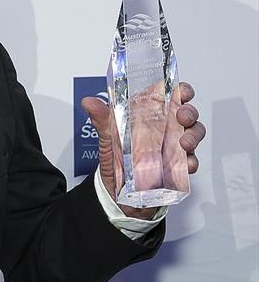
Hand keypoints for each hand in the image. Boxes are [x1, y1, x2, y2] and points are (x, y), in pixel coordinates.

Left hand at [81, 82, 204, 219]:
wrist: (115, 191)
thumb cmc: (114, 157)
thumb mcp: (107, 137)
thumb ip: (101, 119)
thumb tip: (88, 102)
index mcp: (149, 114)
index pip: (170, 95)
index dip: (180, 90)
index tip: (181, 91)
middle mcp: (165, 127)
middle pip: (187, 113)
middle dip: (189, 112)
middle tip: (182, 116)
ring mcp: (173, 146)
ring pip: (194, 134)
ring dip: (194, 136)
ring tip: (184, 143)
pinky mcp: (177, 166)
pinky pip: (191, 161)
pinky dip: (191, 162)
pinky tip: (186, 164)